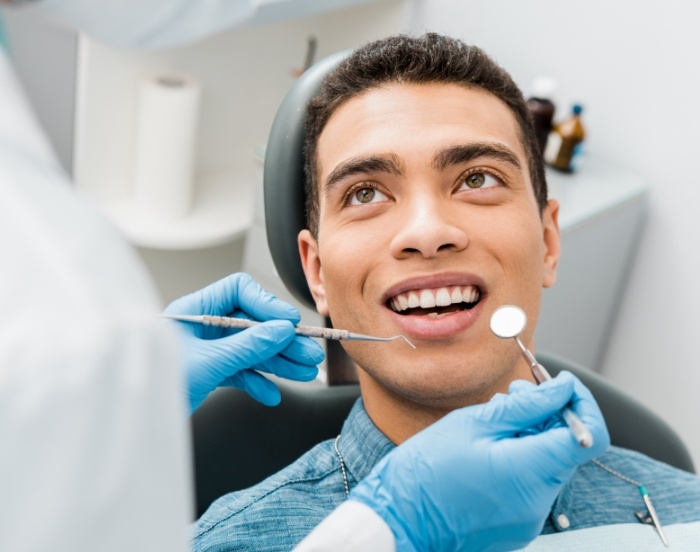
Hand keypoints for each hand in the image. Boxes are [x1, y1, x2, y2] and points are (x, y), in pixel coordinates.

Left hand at [163, 273, 323, 412]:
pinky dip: (257, 382)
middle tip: (307, 353)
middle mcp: (201, 327)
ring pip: (250, 349)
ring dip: (277, 362)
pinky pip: (240, 371)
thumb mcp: (208, 362)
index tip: (289, 323)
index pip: (239, 292)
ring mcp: (206, 350)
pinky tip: (271, 394)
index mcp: (194, 310)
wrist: (134, 422)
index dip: (267, 305)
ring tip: (302, 372)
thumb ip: (247, 346)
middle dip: (281, 341)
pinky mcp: (208, 372)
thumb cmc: (154, 386)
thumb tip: (281, 330)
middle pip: (252, 324)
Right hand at [350, 372, 609, 551]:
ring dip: (531, 435)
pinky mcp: (516, 525)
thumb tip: (562, 388)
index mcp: (529, 472)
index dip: (581, 404)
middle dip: (547, 414)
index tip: (560, 385)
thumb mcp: (473, 423)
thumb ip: (526, 406)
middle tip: (514, 393)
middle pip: (566, 448)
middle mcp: (538, 502)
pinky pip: (531, 484)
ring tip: (492, 421)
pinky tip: (488, 448)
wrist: (397, 520)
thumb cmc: (425, 471)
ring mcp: (529, 518)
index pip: (589, 437)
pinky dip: (519, 459)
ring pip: (548, 463)